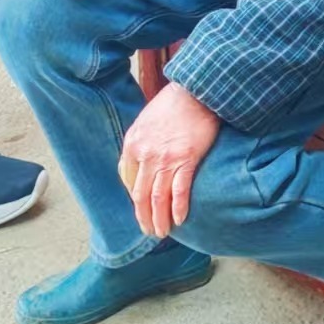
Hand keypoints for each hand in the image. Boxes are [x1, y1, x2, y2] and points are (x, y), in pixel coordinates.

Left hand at [119, 82, 220, 237]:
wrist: (196, 91)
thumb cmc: (172, 105)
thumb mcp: (145, 122)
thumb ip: (139, 144)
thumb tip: (139, 165)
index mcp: (133, 144)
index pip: (127, 180)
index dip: (134, 198)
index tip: (142, 208)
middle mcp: (146, 154)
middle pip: (140, 194)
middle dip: (143, 217)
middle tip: (149, 231)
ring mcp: (166, 158)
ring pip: (158, 197)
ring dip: (159, 219)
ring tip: (162, 232)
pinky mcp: (187, 159)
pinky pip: (180, 190)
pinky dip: (178, 208)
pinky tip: (180, 220)